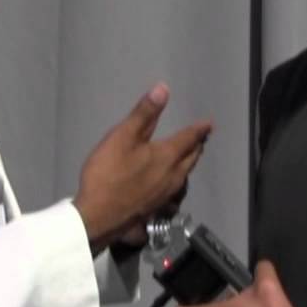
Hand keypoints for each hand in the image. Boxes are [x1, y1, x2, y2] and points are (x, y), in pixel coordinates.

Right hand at [73, 83, 210, 255]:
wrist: (97, 217)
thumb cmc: (108, 173)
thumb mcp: (123, 137)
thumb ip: (144, 113)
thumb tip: (163, 90)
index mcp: (167, 156)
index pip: (188, 138)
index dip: (199, 129)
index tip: (209, 124)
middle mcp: (172, 176)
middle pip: (191, 158)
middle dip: (197, 146)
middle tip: (201, 139)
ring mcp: (165, 196)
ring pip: (184, 176)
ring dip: (189, 163)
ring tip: (189, 157)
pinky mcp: (155, 209)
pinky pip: (175, 191)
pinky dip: (178, 181)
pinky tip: (172, 184)